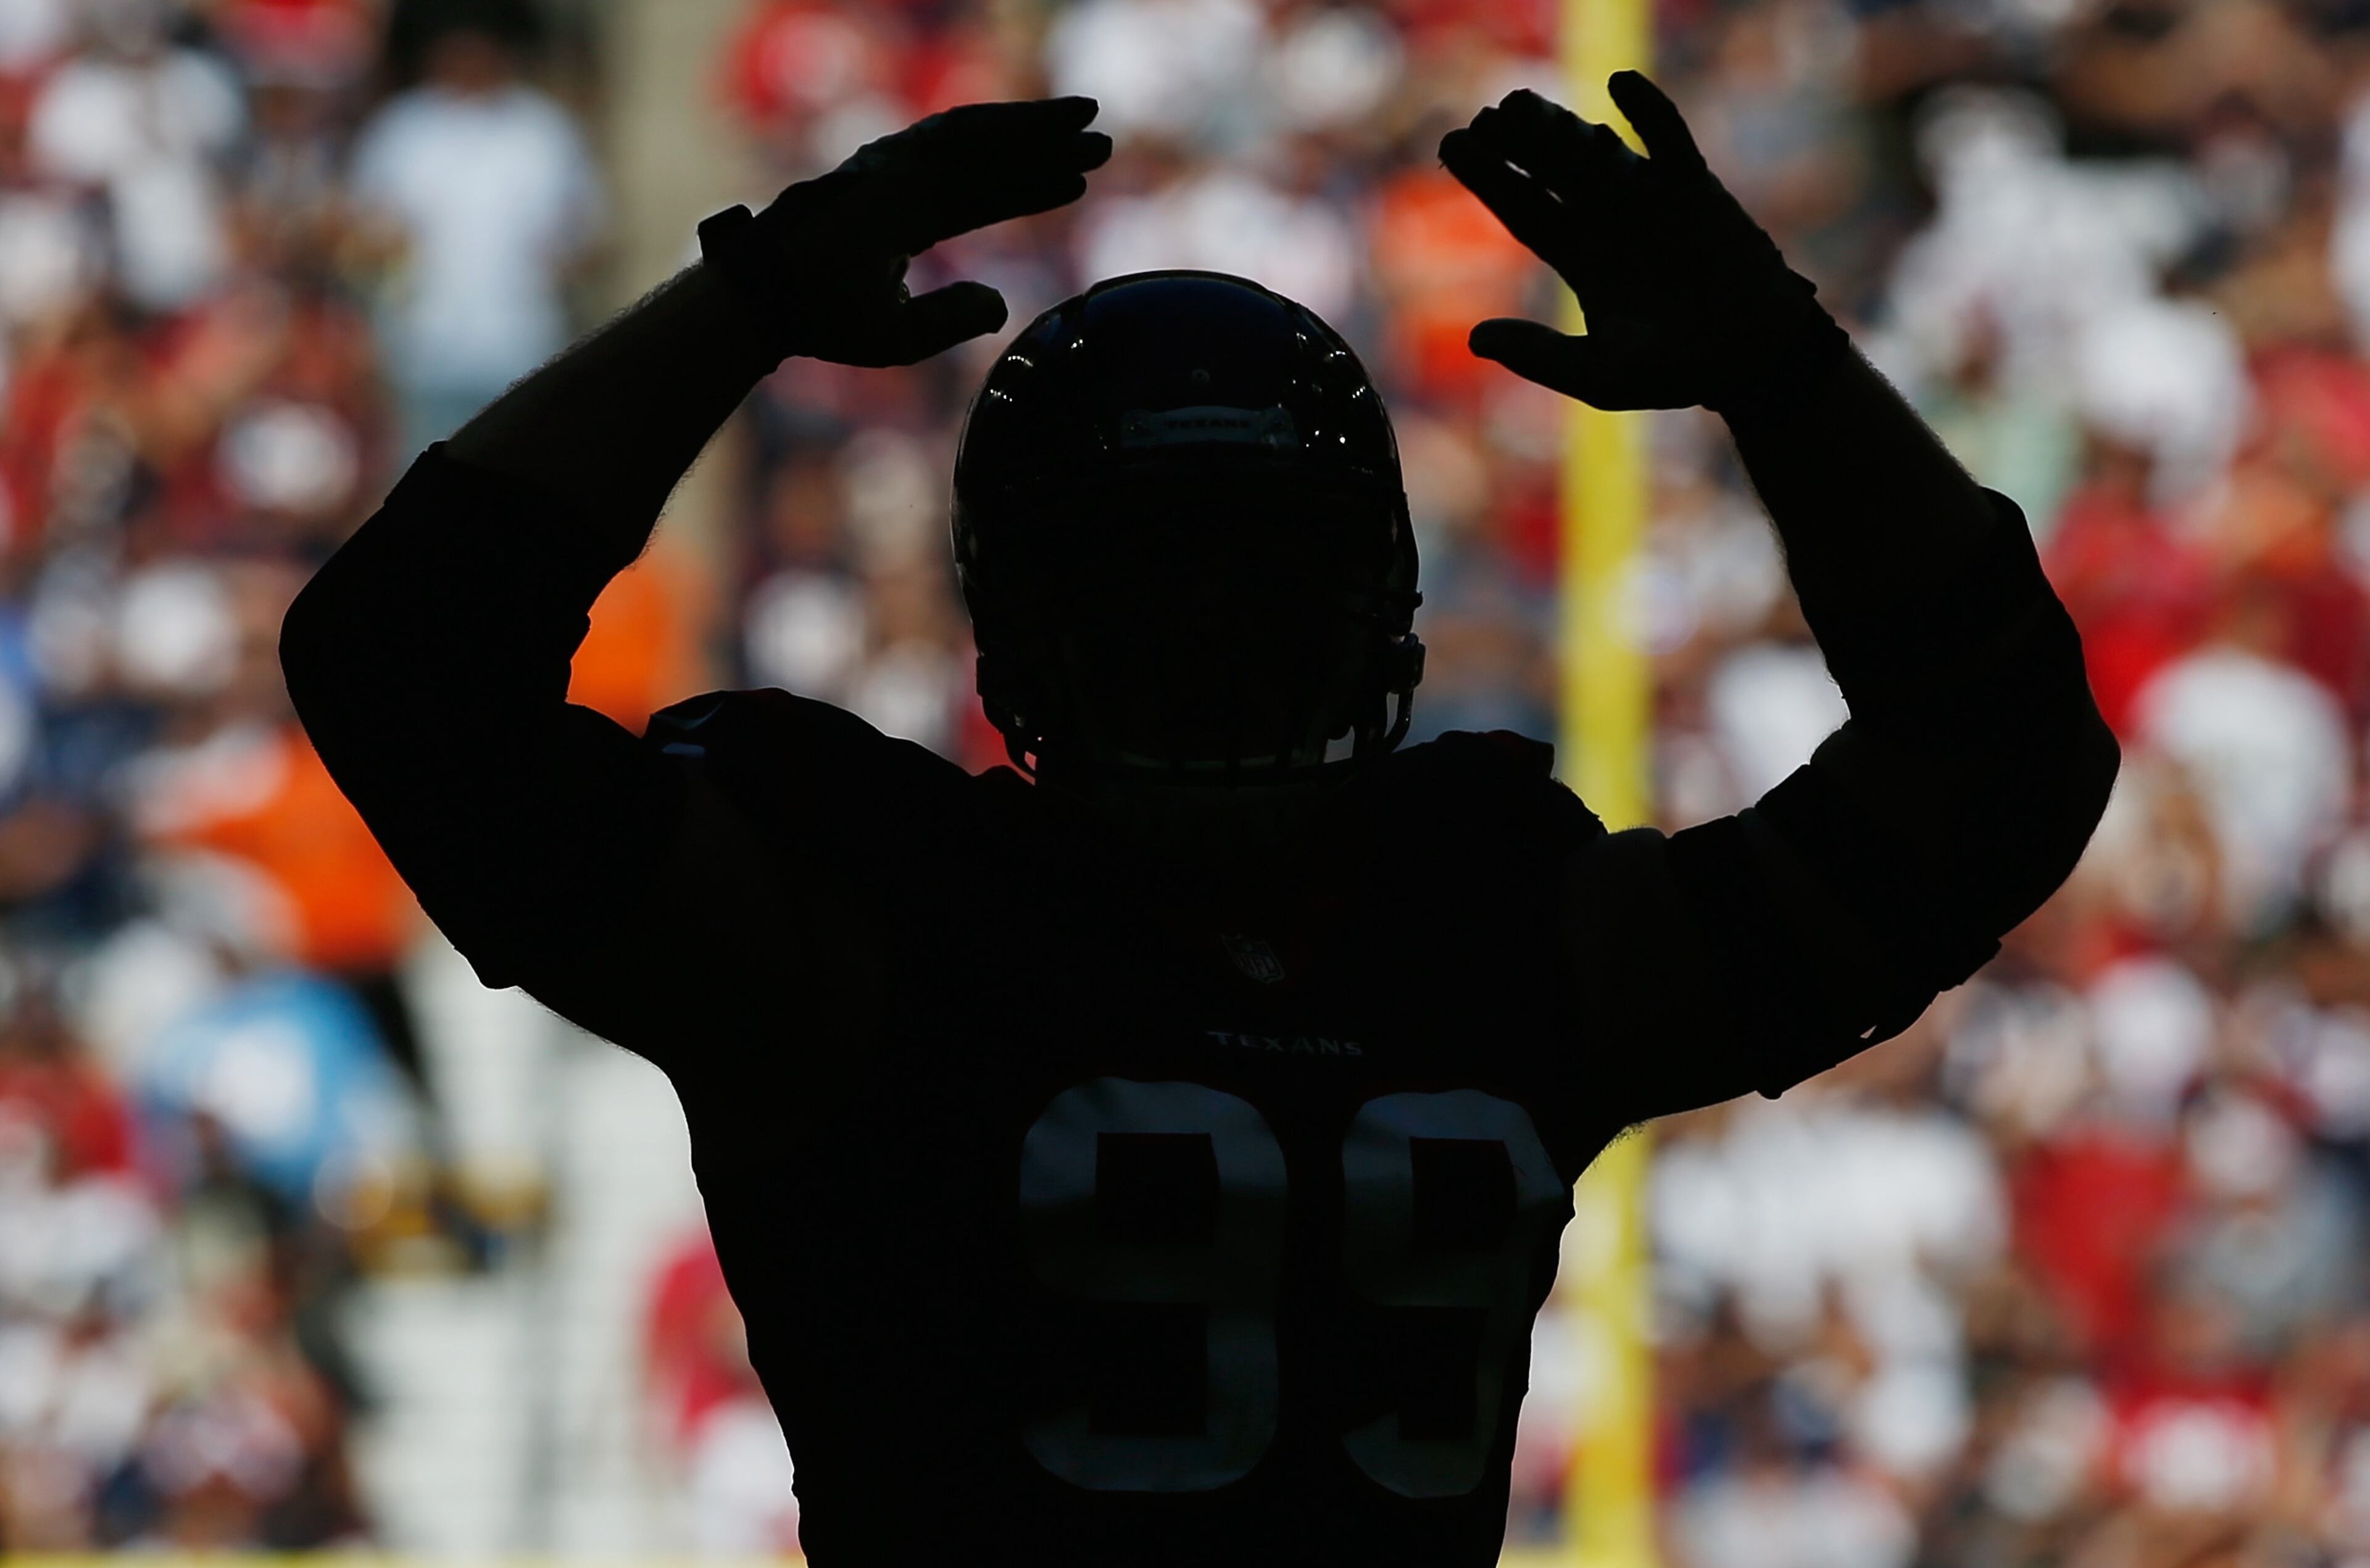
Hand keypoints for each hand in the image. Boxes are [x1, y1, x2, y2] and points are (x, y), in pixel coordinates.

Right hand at [749, 98, 1111, 367]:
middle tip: (1102, 143)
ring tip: (1091, 124)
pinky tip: (1050, 126)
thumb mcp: (905, 334)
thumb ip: (954, 317)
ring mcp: (900, 169)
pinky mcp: (897, 161)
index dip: (1030, 188)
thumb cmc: (825, 322)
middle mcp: (907, 186)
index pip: (981, 198)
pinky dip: (1009, 125)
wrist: (777, 302)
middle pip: (992, 161)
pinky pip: (962, 134)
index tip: (1077, 182)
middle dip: (1047, 150)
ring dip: (1039, 128)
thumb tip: (1001, 304)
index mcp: (905, 220)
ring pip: (984, 139)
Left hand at [1438, 73, 1836, 411]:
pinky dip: (1650, 110)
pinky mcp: (1695, 187)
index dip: (1488, 177)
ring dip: (1562, 125)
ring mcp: (1649, 198)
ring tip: (1522, 105)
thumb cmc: (1675, 373)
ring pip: (1596, 149)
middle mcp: (1606, 219)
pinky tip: (1620, 83)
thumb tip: (1474, 339)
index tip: (1452, 145)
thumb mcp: (1598, 374)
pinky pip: (1670, 139)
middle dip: (1516, 143)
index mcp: (1577, 255)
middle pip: (1549, 169)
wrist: (1752, 360)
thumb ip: (1539, 356)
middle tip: (1482, 117)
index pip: (1522, 208)